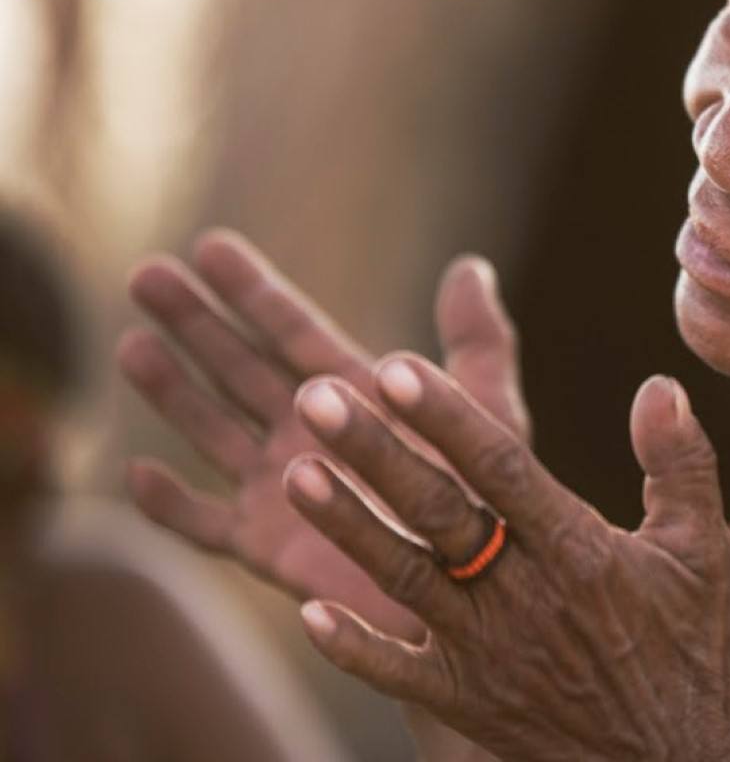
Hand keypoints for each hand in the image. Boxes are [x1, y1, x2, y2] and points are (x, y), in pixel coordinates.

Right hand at [119, 230, 527, 638]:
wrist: (479, 592)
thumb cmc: (492, 500)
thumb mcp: (489, 411)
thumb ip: (477, 341)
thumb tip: (472, 266)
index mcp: (356, 396)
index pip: (293, 331)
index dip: (253, 290)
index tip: (210, 244)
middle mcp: (310, 434)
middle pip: (239, 367)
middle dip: (194, 323)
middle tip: (146, 273)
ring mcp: (283, 489)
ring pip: (212, 430)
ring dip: (172, 392)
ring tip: (131, 344)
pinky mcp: (269, 548)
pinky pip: (206, 525)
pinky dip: (169, 506)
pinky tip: (134, 474)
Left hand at [284, 358, 729, 761]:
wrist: (667, 760)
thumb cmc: (682, 643)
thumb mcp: (699, 547)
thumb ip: (679, 461)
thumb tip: (662, 384)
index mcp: (579, 549)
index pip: (502, 468)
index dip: (447, 418)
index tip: (395, 367)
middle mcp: (525, 595)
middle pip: (438, 513)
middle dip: (374, 452)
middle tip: (312, 394)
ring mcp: (488, 652)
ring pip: (405, 579)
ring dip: (347, 527)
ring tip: (293, 471)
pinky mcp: (465, 702)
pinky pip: (396, 675)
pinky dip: (352, 647)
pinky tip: (305, 612)